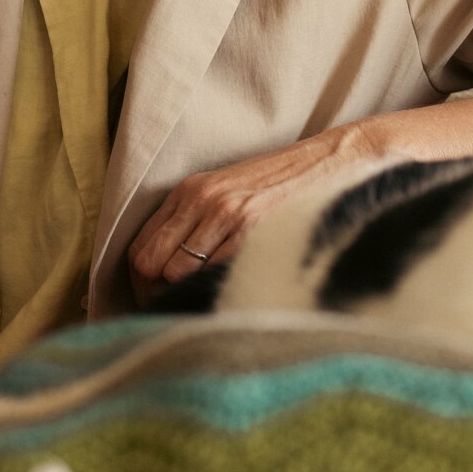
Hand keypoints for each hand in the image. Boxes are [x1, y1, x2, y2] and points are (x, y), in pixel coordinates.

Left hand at [127, 125, 377, 306]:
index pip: (140, 247)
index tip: (156, 301)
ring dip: (185, 296)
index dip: (142, 284)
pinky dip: (214, 291)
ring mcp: (226, 214)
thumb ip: (197, 222)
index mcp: (190, 191)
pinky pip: (213, 274)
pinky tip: (229, 296)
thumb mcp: (230, 191)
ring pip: (176, 274)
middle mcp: (201, 200)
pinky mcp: (252, 229)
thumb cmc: (282, 183)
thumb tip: (169, 274)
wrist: (332, 159)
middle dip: (157, 295)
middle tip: (177, 311)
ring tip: (204, 306)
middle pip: (150, 264)